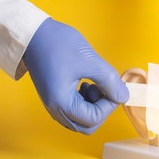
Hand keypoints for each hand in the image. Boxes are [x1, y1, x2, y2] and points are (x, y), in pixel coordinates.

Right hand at [23, 18, 128, 133]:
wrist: (34, 33)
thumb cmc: (60, 45)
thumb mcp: (90, 61)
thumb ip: (110, 81)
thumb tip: (124, 96)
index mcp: (62, 103)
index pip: (93, 119)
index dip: (109, 105)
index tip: (113, 87)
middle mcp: (55, 109)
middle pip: (87, 125)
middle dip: (102, 109)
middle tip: (104, 89)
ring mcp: (54, 105)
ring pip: (81, 119)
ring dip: (94, 105)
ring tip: (93, 84)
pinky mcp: (55, 97)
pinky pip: (75, 110)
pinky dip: (85, 101)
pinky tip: (86, 83)